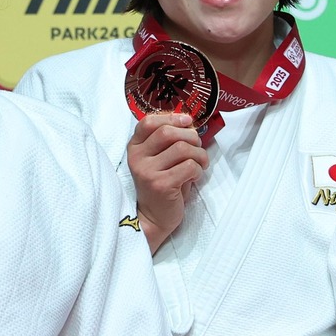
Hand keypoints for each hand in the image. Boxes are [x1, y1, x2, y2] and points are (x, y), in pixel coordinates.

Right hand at [126, 112, 207, 250]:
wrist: (154, 218)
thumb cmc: (162, 185)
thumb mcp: (159, 159)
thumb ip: (167, 142)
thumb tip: (189, 123)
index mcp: (135, 147)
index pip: (148, 122)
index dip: (171, 117)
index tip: (188, 122)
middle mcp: (137, 157)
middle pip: (168, 133)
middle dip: (190, 137)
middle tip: (198, 148)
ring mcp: (147, 171)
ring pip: (182, 149)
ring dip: (199, 154)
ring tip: (200, 164)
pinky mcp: (161, 185)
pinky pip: (189, 166)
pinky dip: (198, 170)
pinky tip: (194, 177)